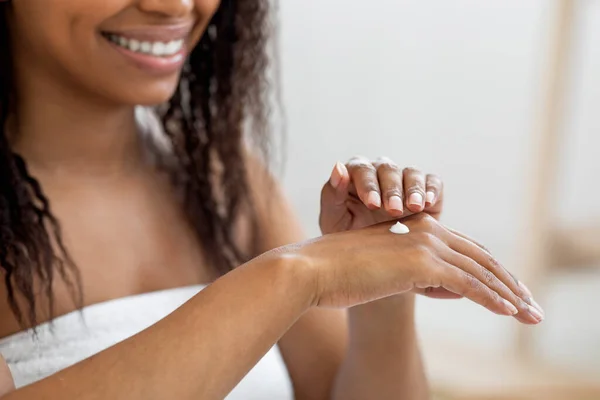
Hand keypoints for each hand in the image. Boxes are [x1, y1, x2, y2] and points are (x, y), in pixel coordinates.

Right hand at [295, 213, 543, 324]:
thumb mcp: (386, 273)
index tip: (511, 292)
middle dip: (510, 283)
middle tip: (532, 307)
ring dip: (510, 295)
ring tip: (530, 316)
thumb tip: (452, 288)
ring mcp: (425, 245)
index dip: (492, 272)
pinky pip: (468, 284)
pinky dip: (493, 299)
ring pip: (481, 270)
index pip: (467, 250)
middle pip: (482, 257)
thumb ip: (419, 275)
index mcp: (417, 229)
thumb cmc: (340, 274)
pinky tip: (509, 313)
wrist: (312, 269)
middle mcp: (427, 230)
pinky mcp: (421, 263)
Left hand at [320, 157, 442, 234]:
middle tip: (393, 210)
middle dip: (391, 189)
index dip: (368, 184)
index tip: (372, 204)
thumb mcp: (333, 218)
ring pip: (411, 173)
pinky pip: (433, 182)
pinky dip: (432, 189)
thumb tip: (338, 166)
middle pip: (388, 169)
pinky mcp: (426, 190)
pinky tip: (428, 204)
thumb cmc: (346, 235)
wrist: (372, 259)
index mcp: (355, 174)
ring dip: (414, 189)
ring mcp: (404, 180)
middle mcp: (380, 172)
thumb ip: (333, 193)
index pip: (361, 169)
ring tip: (414, 207)